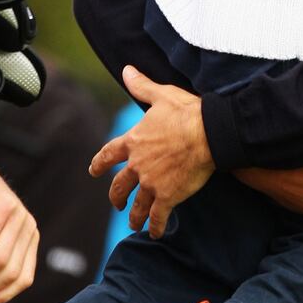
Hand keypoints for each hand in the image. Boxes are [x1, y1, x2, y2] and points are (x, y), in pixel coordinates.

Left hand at [89, 65, 214, 238]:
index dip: (99, 163)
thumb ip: (142, 86)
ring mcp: (151, 183)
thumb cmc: (187, 112)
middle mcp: (137, 165)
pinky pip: (157, 216)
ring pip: (136, 204)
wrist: (208, 133)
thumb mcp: (162, 95)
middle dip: (116, 196)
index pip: (108, 154)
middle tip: (116, 203)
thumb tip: (126, 70)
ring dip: (134, 216)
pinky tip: (155, 233)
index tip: (93, 171)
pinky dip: (155, 226)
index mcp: (133, 141)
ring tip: (134, 223)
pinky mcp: (168, 196)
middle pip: (119, 185)